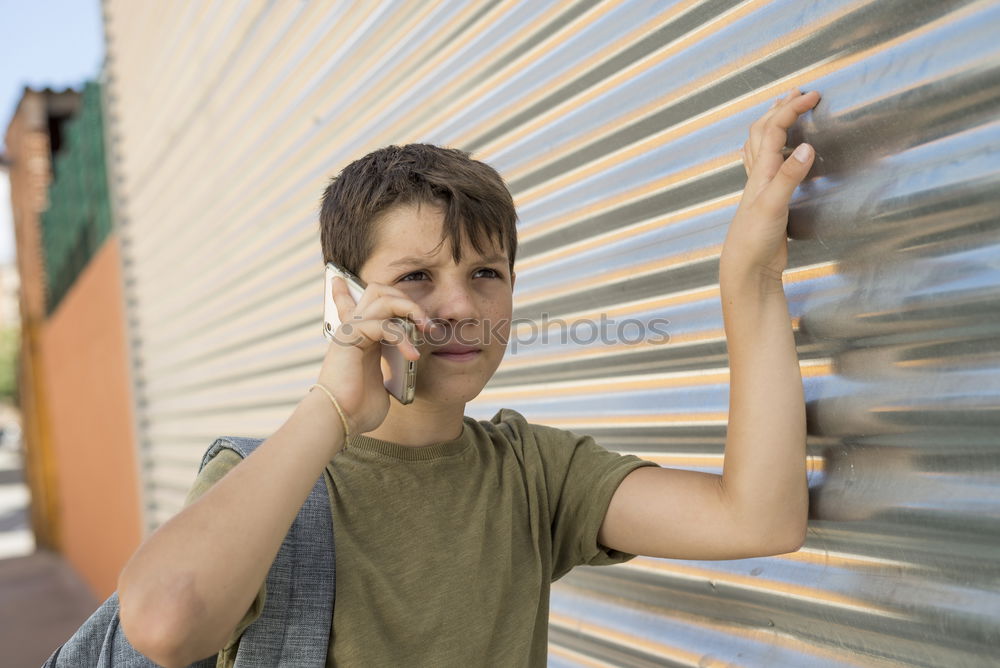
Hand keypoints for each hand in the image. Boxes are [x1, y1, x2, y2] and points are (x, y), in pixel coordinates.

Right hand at [315, 276, 439, 434]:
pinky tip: (412, 355)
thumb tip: (407, 369)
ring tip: (427, 328)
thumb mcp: (383, 384)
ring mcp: (350, 331)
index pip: (356, 303)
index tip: (348, 280)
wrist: (338, 420)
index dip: (351, 290)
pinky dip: (402, 337)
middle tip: (426, 321)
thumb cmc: (358, 409)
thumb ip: (392, 369)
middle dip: (407, 299)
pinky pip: (382, 324)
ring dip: (410, 308)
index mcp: (359, 338)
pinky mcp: (350, 338)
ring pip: (382, 298)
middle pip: (378, 291)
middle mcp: (353, 329)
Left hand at [721, 89, 820, 282]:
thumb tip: (806, 147)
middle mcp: (757, 176)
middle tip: (799, 94)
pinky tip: (775, 154)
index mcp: (760, 173)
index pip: (774, 130)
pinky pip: (766, 166)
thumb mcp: (774, 206)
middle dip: (780, 109)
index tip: (814, 95)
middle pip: (762, 132)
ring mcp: (761, 188)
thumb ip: (789, 177)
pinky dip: (771, 151)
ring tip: (785, 111)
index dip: (792, 109)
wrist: (747, 269)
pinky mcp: (769, 201)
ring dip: (772, 125)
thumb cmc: (755, 240)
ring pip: (761, 148)